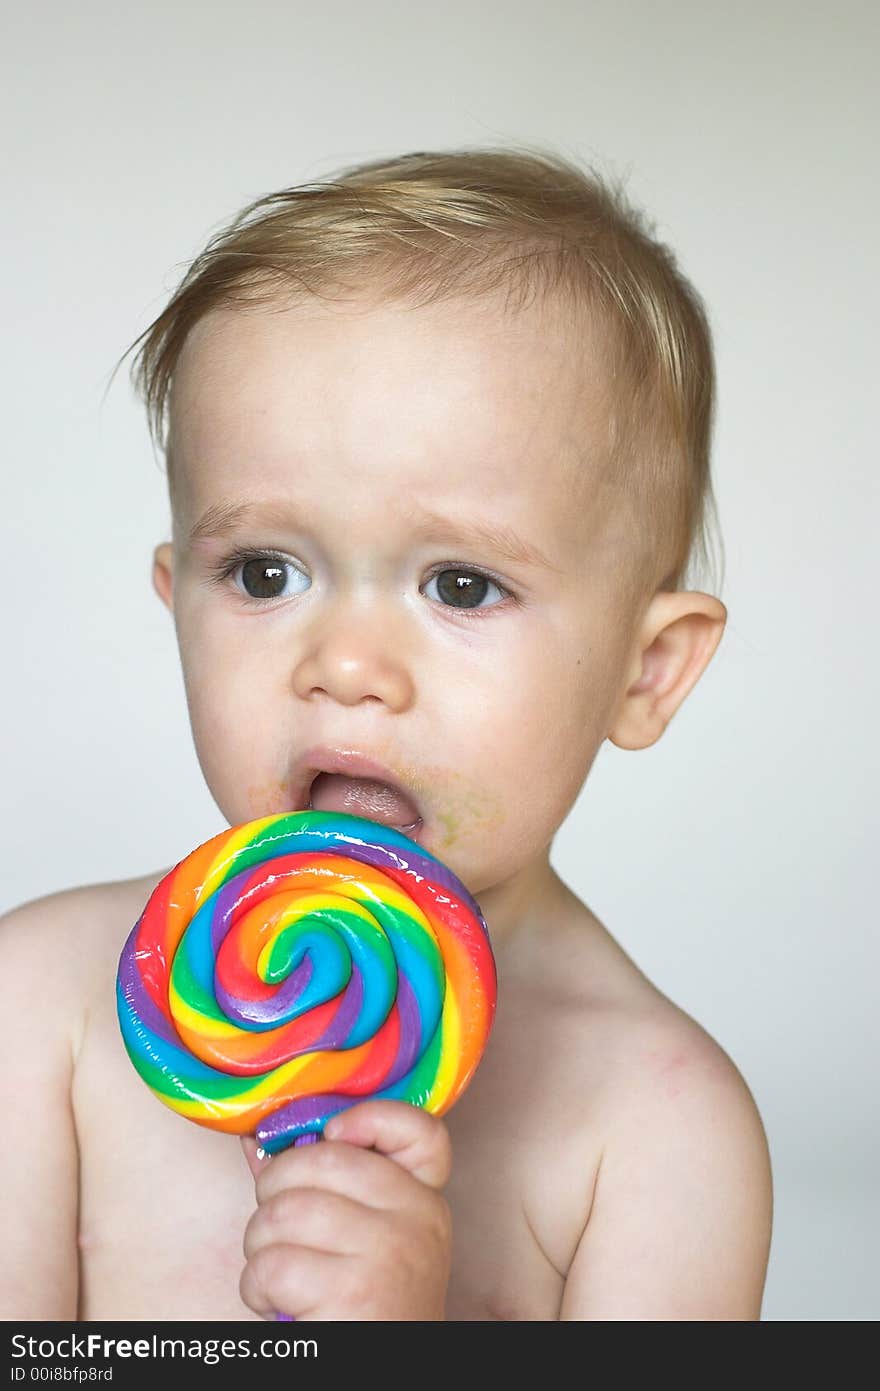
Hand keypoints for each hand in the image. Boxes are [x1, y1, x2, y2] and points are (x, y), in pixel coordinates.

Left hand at [239, 1100, 452, 1319]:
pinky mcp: (352, 1293)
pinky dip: (256, 1287)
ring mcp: (389, 1253)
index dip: (369, 1117)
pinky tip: (277, 1303)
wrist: (384, 1376)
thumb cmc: (363, 1305)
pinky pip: (271, 1264)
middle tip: (276, 1222)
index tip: (332, 1134)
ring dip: (259, 1244)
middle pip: (319, 1159)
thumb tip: (259, 1139)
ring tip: (276, 1269)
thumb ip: (324, 1184)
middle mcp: (418, 1218)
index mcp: (424, 1198)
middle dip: (273, 1190)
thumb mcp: (366, 1238)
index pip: (421, 1130)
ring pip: (283, 1212)